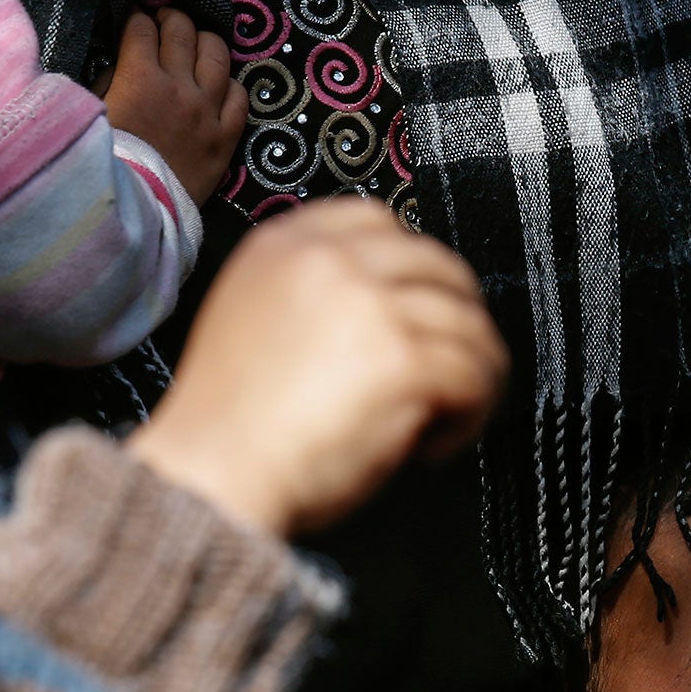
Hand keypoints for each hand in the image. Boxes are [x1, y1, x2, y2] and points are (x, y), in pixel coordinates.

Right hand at [104, 10, 246, 204]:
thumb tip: (123, 62)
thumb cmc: (109, 159)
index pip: (142, 28)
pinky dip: (231, 86)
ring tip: (197, 46)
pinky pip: (240, 98)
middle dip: (171, 20)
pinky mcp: (226, 138)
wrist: (138, 206)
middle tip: (166, 26)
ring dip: (205, 43)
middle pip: (183, 31)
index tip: (138, 24)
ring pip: (217, 56)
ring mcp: (207, 111)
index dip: (138, 20)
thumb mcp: (96, 110)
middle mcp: (178, 87)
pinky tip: (220, 87)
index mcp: (139, 76)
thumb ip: (111, 80)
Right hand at [126, 198, 507, 538]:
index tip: (421, 314)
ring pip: (469, 325)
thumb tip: (393, 309)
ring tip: (442, 420)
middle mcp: (332, 260)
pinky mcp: (404, 358)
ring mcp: (373, 305)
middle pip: (439, 265)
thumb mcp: (256, 318)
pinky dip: (469, 417)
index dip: (414, 268)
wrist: (215, 472)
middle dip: (458, 321)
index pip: (378, 219)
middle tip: (452, 372)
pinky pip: (475, 375)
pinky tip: (430, 447)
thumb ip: (315, 294)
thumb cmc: (233, 425)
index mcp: (286, 244)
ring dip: (471, 377)